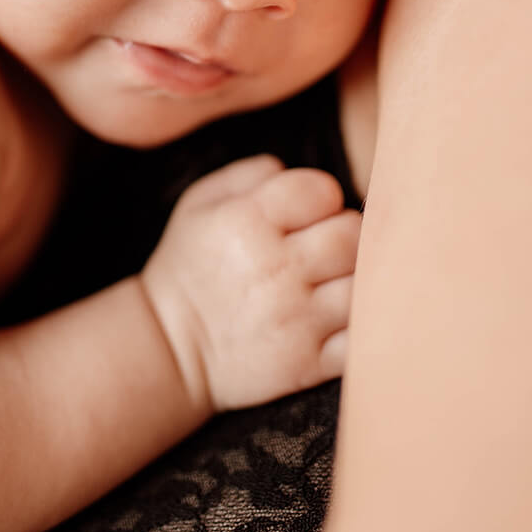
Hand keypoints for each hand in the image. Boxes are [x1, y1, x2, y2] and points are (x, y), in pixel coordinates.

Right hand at [140, 155, 356, 415]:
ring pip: (363, 286)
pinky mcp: (307, 364)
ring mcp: (295, 320)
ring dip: (352, 281)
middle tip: (322, 249)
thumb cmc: (188, 267)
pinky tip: (335, 320)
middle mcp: (275, 268)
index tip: (306, 213)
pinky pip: (361, 339)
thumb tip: (290, 167)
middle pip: (350, 234)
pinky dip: (357, 328)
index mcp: (246, 221)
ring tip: (329, 283)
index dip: (318, 196)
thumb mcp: (197, 204)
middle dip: (342, 236)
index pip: (320, 189)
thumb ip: (247, 174)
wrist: (168, 347)